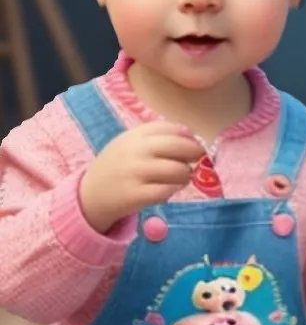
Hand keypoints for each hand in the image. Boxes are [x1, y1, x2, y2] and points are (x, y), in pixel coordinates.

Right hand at [79, 121, 203, 233]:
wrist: (91, 193)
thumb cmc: (118, 166)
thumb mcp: (130, 143)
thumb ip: (156, 137)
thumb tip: (191, 135)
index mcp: (136, 134)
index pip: (173, 129)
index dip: (189, 137)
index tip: (193, 144)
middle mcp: (136, 150)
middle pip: (180, 147)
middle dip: (195, 154)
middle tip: (195, 161)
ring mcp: (136, 173)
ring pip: (178, 170)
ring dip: (186, 175)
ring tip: (182, 177)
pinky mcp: (136, 195)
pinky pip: (168, 191)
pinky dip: (173, 190)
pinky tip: (168, 189)